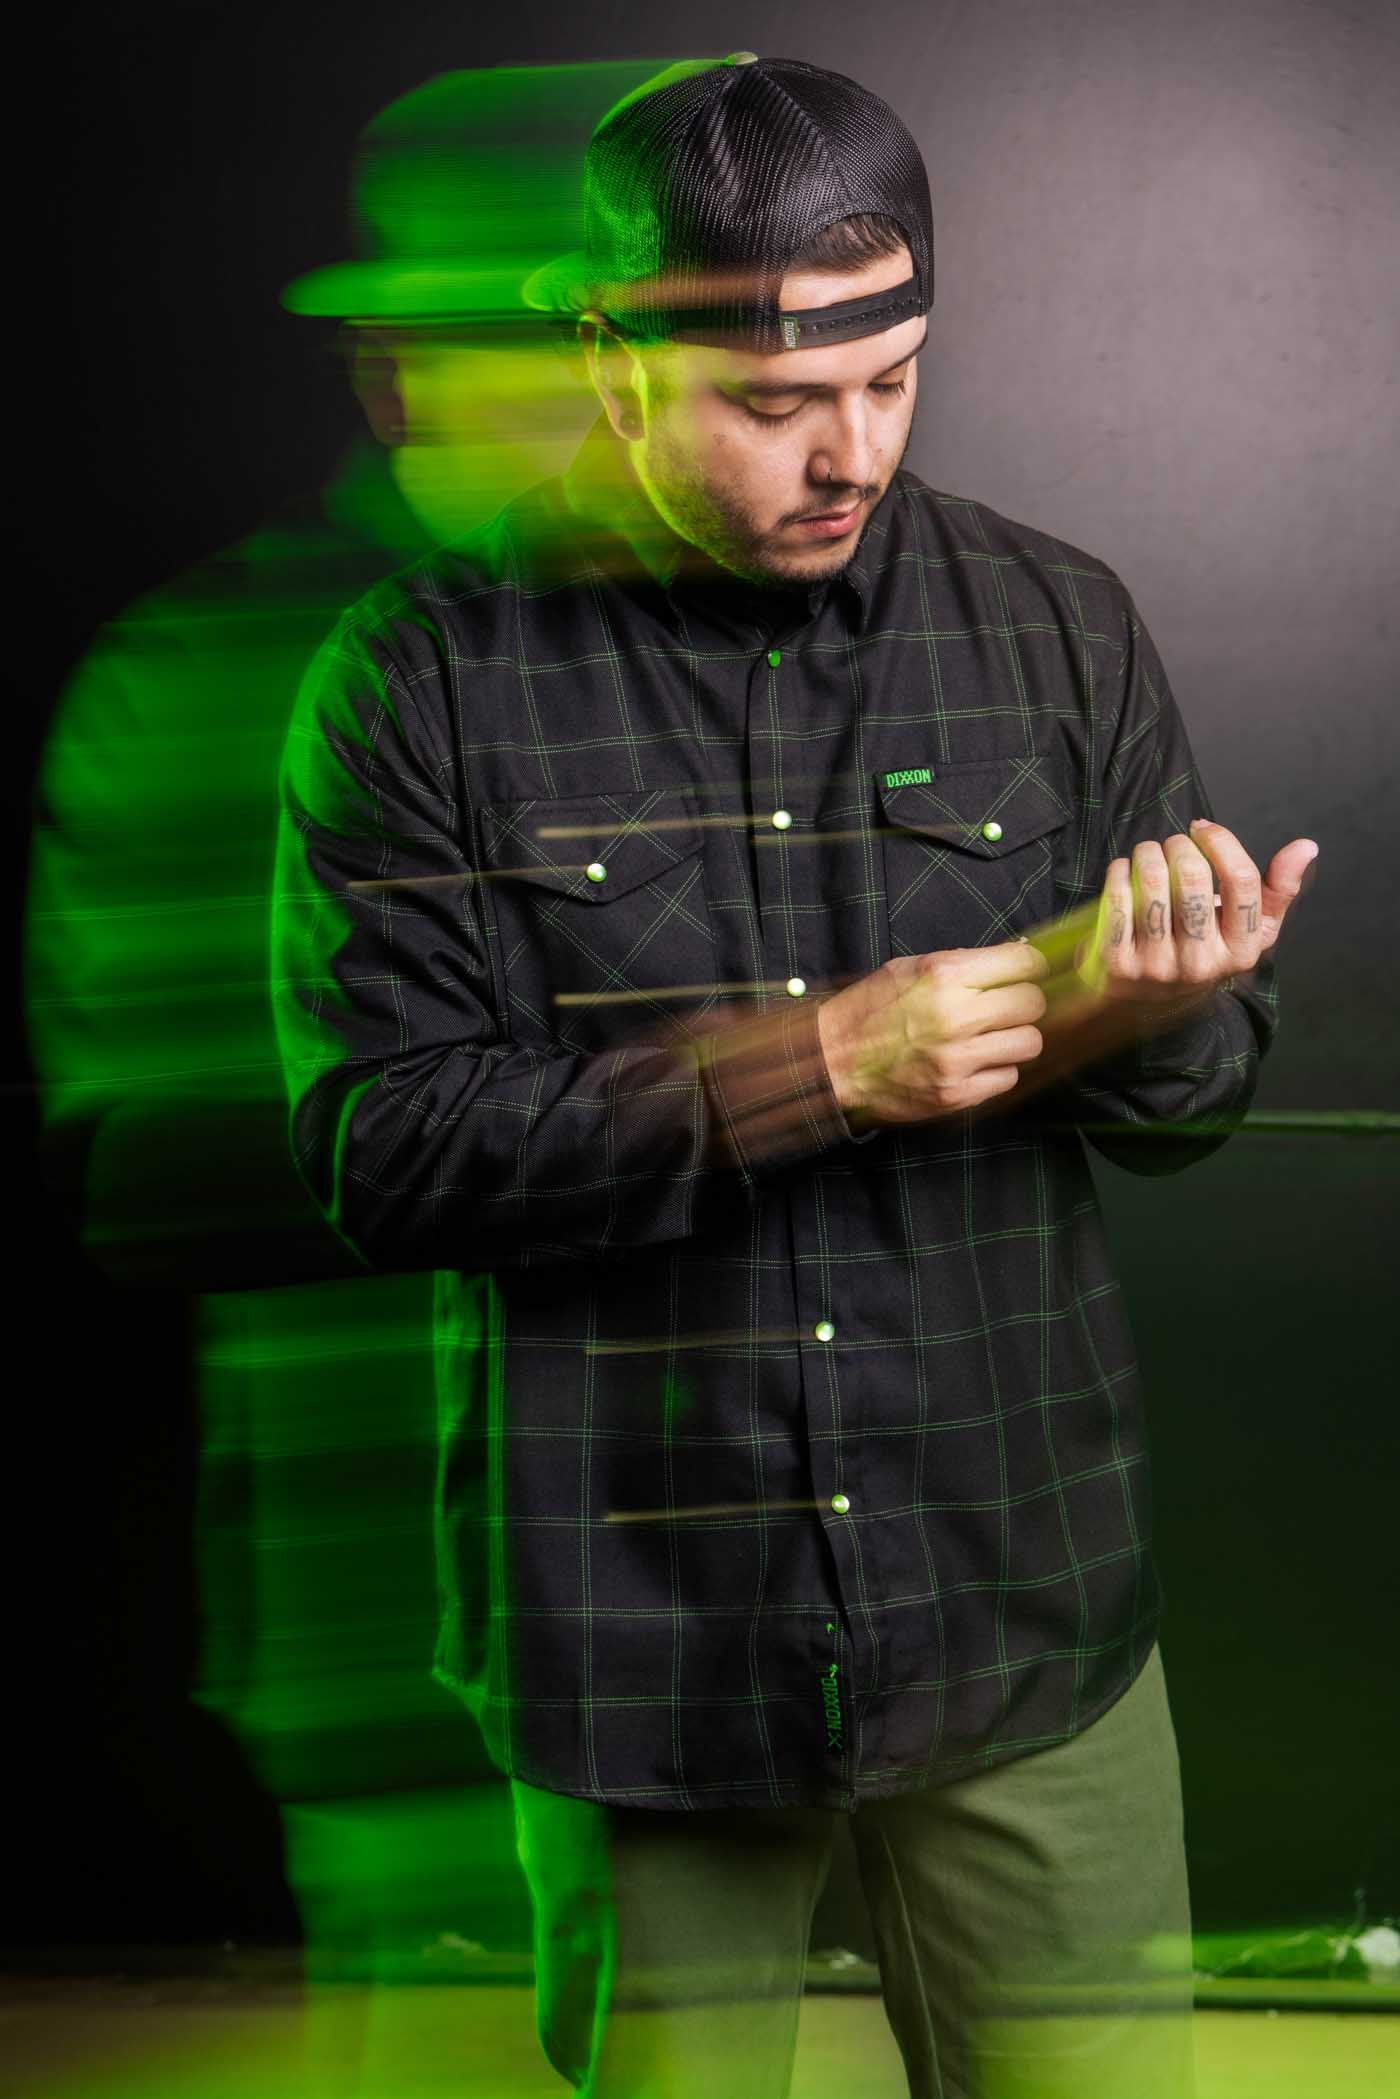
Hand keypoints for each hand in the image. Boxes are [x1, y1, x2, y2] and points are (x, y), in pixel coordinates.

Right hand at [816, 941, 1050, 1126]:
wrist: (833, 1062)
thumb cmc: (870, 1010)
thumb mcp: (910, 968)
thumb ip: (964, 963)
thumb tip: (1018, 953)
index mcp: (944, 975)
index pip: (1023, 962)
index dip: (1031, 966)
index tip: (1026, 973)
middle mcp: (955, 1015)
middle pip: (1032, 1003)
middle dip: (1024, 1003)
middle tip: (1006, 1008)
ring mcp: (957, 1059)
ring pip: (1029, 1043)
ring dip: (1016, 1039)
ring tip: (992, 1039)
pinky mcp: (957, 1094)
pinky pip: (1008, 1078)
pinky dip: (998, 1070)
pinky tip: (975, 1064)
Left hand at [1073, 820, 1318, 1014]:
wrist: (1150, 1001)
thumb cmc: (1206, 948)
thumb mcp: (1250, 929)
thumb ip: (1278, 889)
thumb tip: (1306, 847)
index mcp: (1242, 952)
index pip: (1241, 882)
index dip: (1221, 842)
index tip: (1203, 827)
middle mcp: (1201, 964)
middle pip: (1191, 876)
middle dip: (1179, 845)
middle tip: (1173, 844)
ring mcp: (1157, 967)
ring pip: (1152, 881)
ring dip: (1148, 852)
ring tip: (1150, 853)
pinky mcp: (1118, 964)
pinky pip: (1117, 897)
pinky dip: (1120, 872)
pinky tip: (1125, 871)